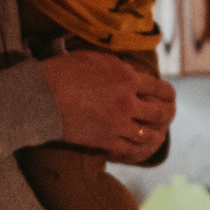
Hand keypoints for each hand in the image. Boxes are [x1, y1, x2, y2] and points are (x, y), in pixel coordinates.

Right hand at [41, 51, 174, 162]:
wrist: (41, 97)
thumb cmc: (63, 72)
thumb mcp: (96, 59)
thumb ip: (119, 68)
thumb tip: (133, 74)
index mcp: (127, 78)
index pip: (160, 88)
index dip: (168, 94)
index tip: (169, 97)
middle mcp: (128, 102)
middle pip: (161, 113)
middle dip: (167, 115)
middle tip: (167, 116)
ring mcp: (119, 124)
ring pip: (150, 135)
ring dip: (155, 135)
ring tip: (156, 135)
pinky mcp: (106, 141)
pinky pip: (131, 150)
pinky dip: (136, 149)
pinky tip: (136, 147)